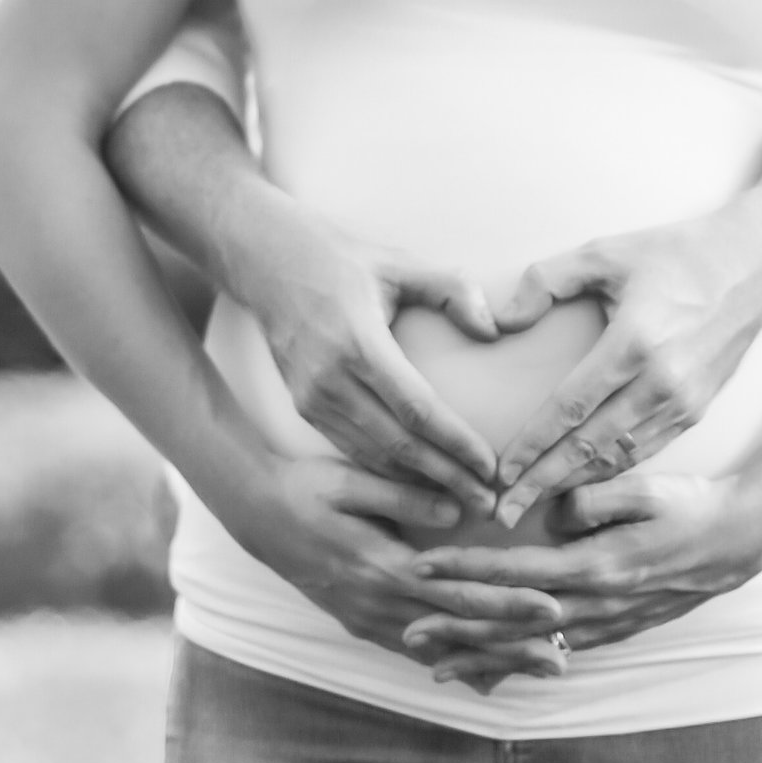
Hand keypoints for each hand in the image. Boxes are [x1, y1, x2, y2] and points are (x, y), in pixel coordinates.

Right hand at [228, 209, 509, 501]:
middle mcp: (331, 380)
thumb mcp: (400, 262)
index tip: (491, 466)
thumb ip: (453, 290)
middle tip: (487, 503)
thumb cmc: (341, 260)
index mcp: (359, 344)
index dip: (456, 443)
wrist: (267, 262)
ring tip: (462, 501)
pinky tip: (419, 485)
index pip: (417, 409)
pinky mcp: (304, 408)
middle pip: (398, 445)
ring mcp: (312, 398)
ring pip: (374, 456)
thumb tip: (494, 329)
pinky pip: (353, 450)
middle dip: (447, 478)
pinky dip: (388, 473)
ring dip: (419, 485)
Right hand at [243, 454, 573, 684]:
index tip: (552, 608)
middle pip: (458, 633)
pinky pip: (415, 652)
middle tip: (562, 660)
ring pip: (439, 652)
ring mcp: (368, 619)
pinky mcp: (362, 623)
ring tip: (536, 671)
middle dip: (513, 647)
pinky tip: (484, 675)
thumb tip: (460, 512)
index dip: (508, 604)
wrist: (255, 516)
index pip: (459, 593)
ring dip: (490, 662)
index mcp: (383, 565)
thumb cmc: (306, 489)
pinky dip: (452, 665)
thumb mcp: (350, 481)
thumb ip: (405, 496)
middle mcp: (378, 603)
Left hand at [406, 463, 761, 659]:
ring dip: (482, 656)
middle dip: (457, 628)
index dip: (465, 570)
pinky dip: (521, 664)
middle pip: (512, 622)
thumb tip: (548, 518)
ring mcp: (606, 623)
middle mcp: (596, 603)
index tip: (421, 567)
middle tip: (406, 631)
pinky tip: (495, 671)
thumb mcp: (644, 489)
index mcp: (597, 565)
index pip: (514, 572)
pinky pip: (558, 653)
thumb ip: (592, 499)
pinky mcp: (615, 629)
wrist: (739, 543)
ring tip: (437, 666)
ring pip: (531, 648)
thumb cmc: (690, 507)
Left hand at [485, 210, 761, 519]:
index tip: (500, 473)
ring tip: (535, 507)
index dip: (531, 445)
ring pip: (618, 457)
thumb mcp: (604, 252)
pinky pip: (645, 450)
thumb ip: (546, 281)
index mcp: (634, 343)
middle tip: (505, 513)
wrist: (753, 264)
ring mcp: (683, 402)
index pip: (569, 408)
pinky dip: (611, 473)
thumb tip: (501, 320)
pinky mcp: (696, 410)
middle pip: (589, 446)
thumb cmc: (675, 254)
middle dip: (543, 483)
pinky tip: (584, 484)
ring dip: (575, 486)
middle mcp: (661, 382)